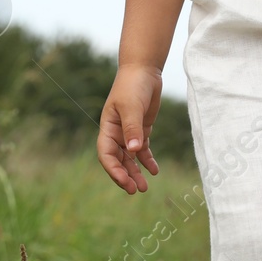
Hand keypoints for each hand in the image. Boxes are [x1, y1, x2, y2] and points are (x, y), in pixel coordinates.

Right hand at [98, 64, 162, 193]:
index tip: (125, 182)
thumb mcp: (132, 106)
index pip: (107, 155)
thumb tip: (134, 151)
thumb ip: (132, 128)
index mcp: (108, 128)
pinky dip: (147, 161)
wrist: (144, 70)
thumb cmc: (133, 85)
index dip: (114, 170)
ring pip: (130, 158)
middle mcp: (116, 133)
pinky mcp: (142, 129)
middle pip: (118, 160)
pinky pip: (143, 150)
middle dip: (125, 176)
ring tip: (145, 187)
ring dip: (136, 172)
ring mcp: (129, 132)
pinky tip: (154, 171)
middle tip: (136, 190)